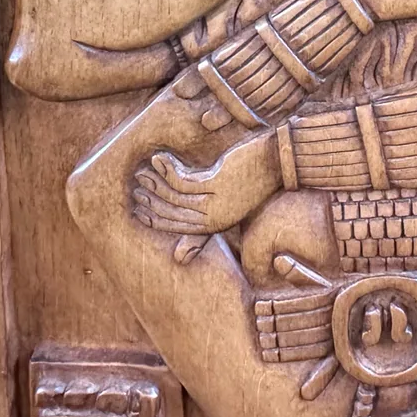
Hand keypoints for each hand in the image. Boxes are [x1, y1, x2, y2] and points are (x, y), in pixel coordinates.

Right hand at [132, 130, 280, 235]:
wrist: (279, 158)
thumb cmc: (254, 176)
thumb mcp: (226, 199)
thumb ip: (202, 223)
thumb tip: (179, 259)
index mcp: (217, 225)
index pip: (177, 226)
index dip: (155, 217)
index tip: (139, 206)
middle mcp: (216, 219)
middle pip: (173, 212)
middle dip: (152, 198)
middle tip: (136, 186)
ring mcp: (218, 202)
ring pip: (175, 196)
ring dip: (156, 182)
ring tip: (143, 170)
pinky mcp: (219, 184)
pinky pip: (183, 180)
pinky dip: (168, 169)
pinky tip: (160, 157)